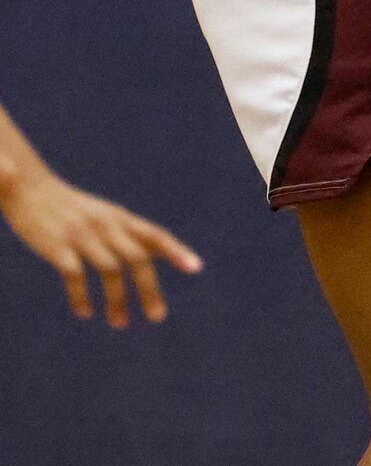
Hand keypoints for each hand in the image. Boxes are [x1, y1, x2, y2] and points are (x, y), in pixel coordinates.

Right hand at [0, 158, 201, 327]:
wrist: (31, 189)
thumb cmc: (72, 208)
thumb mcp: (104, 215)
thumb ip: (128, 233)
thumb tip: (155, 253)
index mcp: (120, 217)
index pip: (154, 233)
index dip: (176, 250)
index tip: (196, 268)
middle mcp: (106, 225)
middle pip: (137, 257)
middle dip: (149, 288)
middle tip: (158, 317)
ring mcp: (83, 235)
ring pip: (111, 270)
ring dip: (118, 300)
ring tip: (122, 323)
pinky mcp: (59, 246)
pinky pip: (76, 275)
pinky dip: (82, 296)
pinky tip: (86, 312)